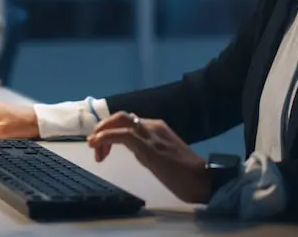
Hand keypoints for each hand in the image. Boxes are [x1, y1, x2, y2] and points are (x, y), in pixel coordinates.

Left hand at [88, 112, 210, 203]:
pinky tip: (98, 146)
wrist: (203, 181)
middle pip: (120, 116)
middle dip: (103, 127)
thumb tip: (134, 150)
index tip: (102, 148)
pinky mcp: (149, 147)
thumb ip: (148, 149)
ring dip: (101, 132)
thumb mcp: (162, 156)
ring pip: (119, 121)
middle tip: (94, 146)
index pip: (128, 120)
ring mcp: (151, 134)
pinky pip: (122, 135)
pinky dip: (106, 138)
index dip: (110, 129)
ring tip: (93, 147)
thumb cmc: (186, 174)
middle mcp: (153, 125)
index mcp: (157, 127)